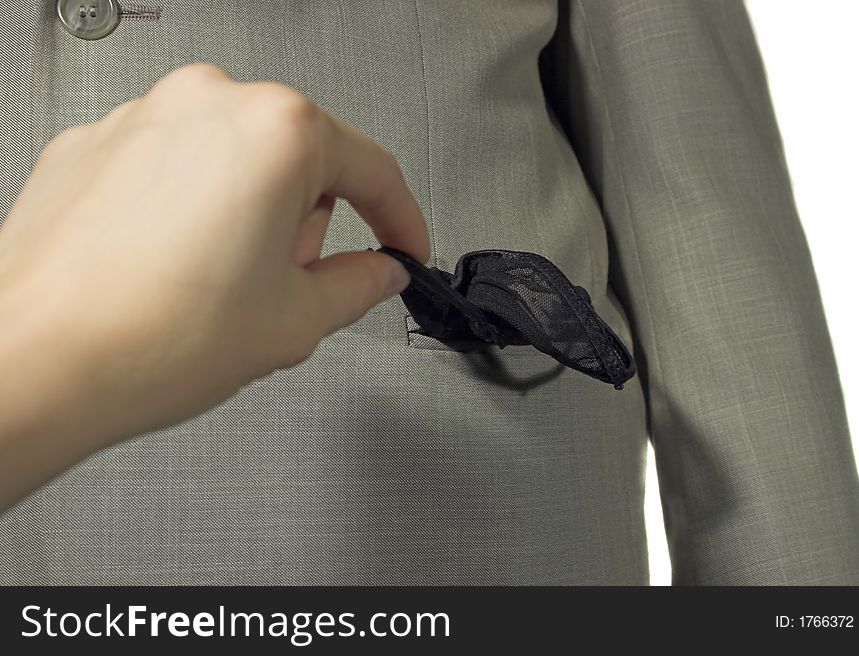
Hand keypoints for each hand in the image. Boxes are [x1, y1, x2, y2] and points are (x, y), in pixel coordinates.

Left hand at [0, 63, 430, 508]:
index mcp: (275, 132)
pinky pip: (176, 168)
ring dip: (251, 216)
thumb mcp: (294, 320)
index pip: (372, 169)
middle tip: (292, 283)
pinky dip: (193, 209)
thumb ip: (358, 287)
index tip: (403, 244)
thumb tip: (378, 273)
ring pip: (237, 159)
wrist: (35, 362)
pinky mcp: (97, 144)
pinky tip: (176, 269)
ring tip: (222, 284)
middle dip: (310, 222)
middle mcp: (209, 104)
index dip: (399, 219)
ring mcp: (145, 117)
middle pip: (301, 158)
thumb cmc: (149, 338)